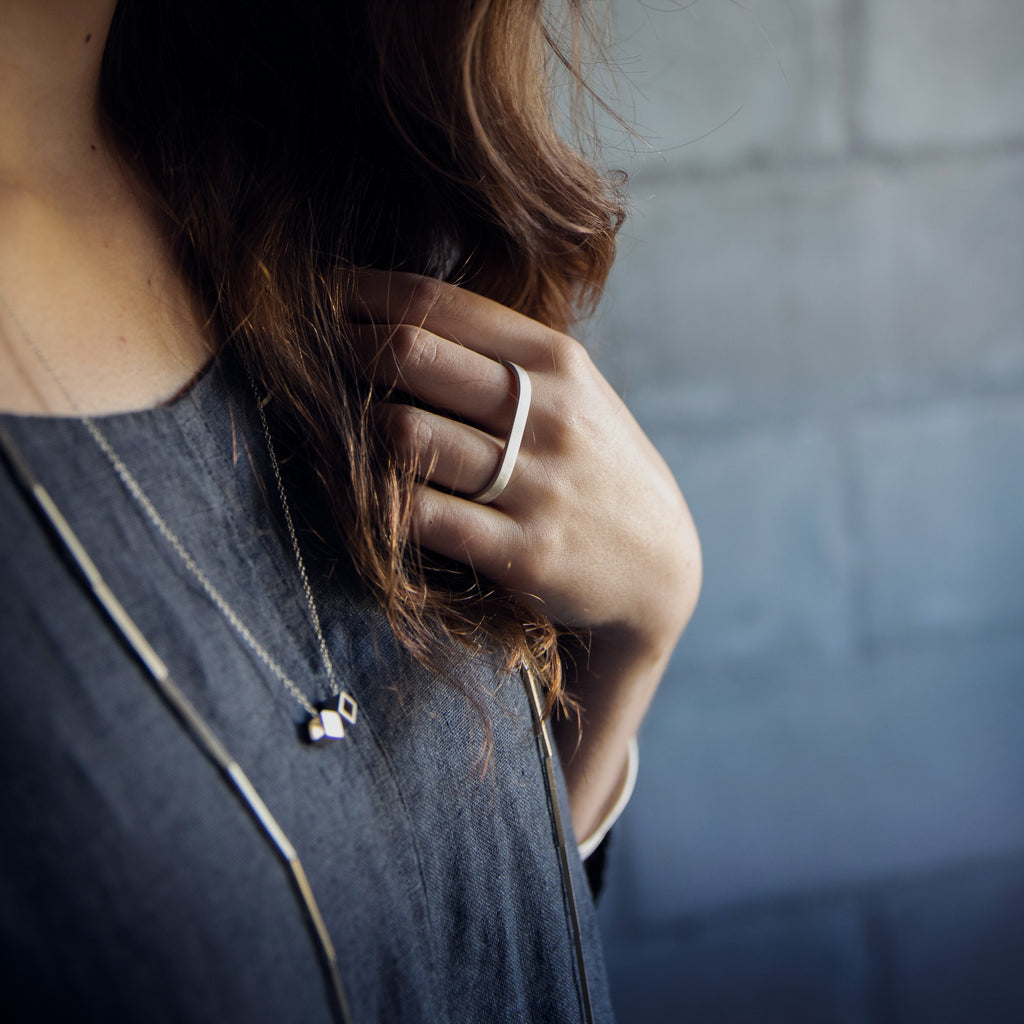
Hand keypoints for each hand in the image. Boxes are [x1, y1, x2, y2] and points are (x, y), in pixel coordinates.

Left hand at [356, 271, 700, 836]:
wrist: (657, 565)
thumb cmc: (597, 466)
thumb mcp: (575, 392)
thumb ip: (504, 355)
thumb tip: (397, 317)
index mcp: (556, 360)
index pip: (435, 304)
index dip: (359, 295)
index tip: (315, 297)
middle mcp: (549, 414)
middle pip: (409, 355)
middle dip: (342, 351)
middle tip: (309, 360)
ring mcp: (537, 485)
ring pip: (404, 436)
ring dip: (353, 431)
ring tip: (330, 428)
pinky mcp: (523, 553)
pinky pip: (420, 517)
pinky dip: (378, 502)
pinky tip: (363, 493)